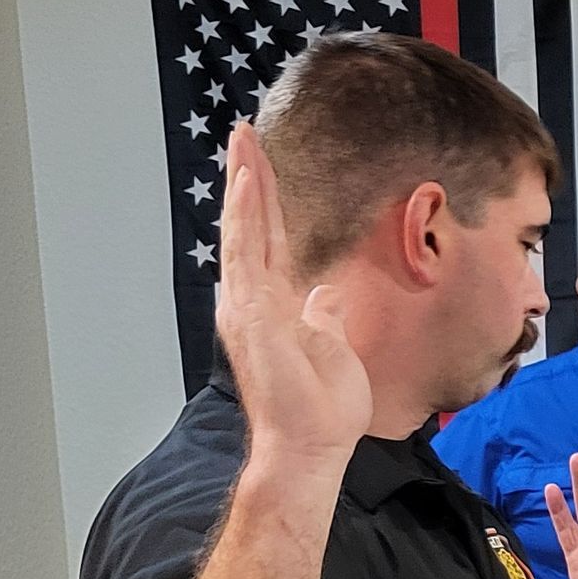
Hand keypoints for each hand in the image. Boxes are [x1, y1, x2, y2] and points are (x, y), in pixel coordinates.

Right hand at [216, 122, 370, 466]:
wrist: (309, 445)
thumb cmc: (323, 410)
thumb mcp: (334, 349)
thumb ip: (324, 317)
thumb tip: (326, 293)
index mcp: (276, 305)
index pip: (270, 240)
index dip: (267, 202)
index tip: (262, 164)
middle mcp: (254, 299)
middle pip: (252, 226)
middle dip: (249, 178)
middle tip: (244, 133)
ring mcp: (248, 304)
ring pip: (244, 229)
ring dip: (244, 182)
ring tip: (242, 140)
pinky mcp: (251, 312)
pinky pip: (248, 253)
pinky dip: (246, 215)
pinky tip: (248, 181)